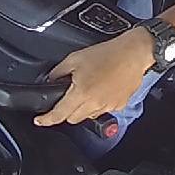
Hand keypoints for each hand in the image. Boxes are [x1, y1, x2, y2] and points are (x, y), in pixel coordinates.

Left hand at [33, 28, 155, 126]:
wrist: (134, 53)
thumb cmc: (109, 53)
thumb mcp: (75, 57)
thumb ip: (59, 71)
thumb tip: (51, 80)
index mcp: (82, 92)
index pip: (59, 114)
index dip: (46, 119)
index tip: (40, 121)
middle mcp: (95, 103)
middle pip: (73, 119)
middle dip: (66, 111)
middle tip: (68, 96)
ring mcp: (108, 106)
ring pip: (88, 116)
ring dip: (83, 108)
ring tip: (88, 89)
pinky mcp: (119, 105)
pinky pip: (103, 111)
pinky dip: (98, 104)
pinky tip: (101, 89)